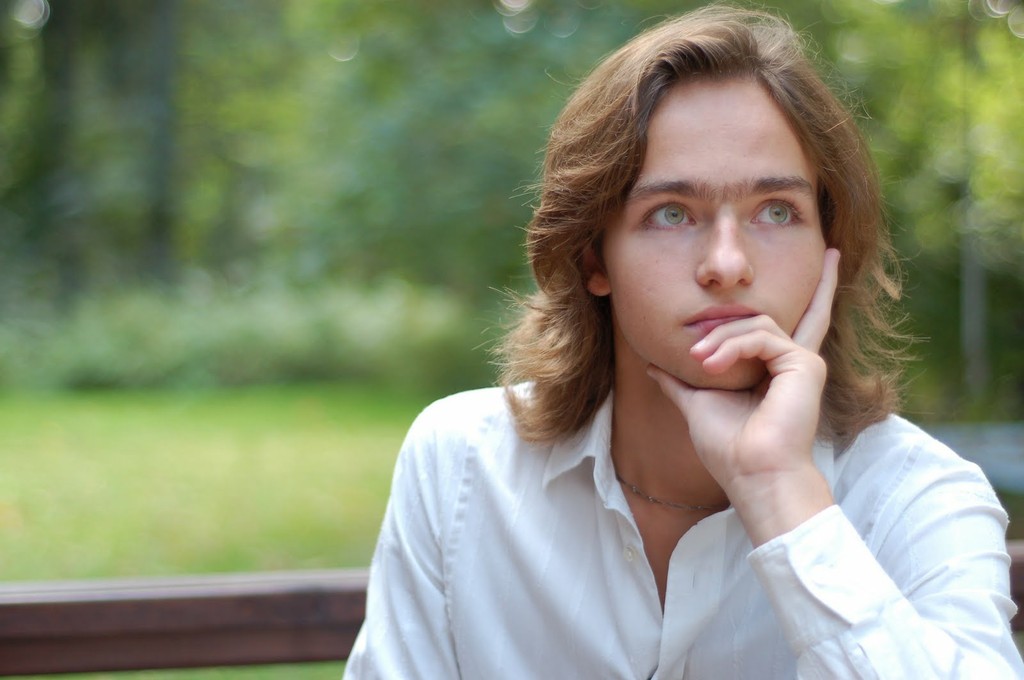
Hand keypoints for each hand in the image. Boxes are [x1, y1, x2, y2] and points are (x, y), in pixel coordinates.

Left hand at [647, 248, 840, 543]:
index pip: (797, 321)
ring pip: (754, 325)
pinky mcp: (803, 365)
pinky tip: (712, 366)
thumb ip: (680, 382)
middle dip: (758, 313)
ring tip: (699, 364)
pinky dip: (732, 347)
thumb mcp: (697, 405)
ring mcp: (802, 362)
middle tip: (733, 329)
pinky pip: (761, 336)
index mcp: (777, 370)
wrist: (751, 475)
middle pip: (779, 315)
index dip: (816, 290)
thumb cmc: (730, 449)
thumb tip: (653, 366)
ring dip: (719, 342)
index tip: (829, 254)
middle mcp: (795, 362)